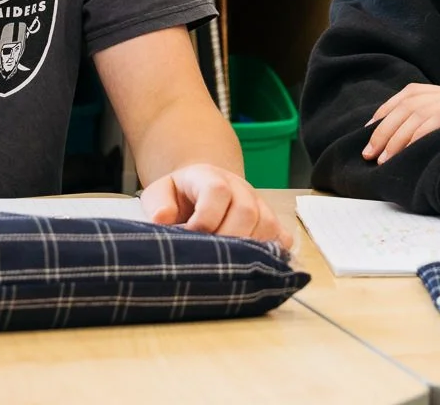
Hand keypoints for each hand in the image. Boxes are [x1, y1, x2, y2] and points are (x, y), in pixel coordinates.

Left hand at [141, 164, 293, 250]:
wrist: (201, 187)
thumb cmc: (178, 195)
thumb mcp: (160, 193)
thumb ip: (158, 204)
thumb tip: (163, 218)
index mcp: (210, 177)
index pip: (218, 192)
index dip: (205, 219)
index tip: (190, 236)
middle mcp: (240, 188)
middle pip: (246, 211)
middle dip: (227, 238)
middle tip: (209, 256)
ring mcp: (258, 203)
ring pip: (267, 224)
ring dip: (247, 248)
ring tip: (226, 262)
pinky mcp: (269, 220)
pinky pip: (282, 236)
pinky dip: (272, 252)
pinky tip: (253, 263)